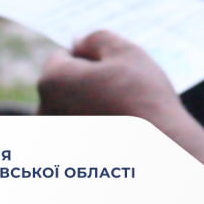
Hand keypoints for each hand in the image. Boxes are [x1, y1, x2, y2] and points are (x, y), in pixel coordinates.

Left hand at [38, 32, 203, 179]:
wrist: (161, 153)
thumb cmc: (144, 100)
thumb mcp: (126, 53)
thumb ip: (96, 38)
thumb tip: (78, 44)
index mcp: (52, 81)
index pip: (61, 57)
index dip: (90, 59)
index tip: (115, 74)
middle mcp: (42, 113)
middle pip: (62, 88)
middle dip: (85, 87)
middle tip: (121, 97)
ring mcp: (52, 142)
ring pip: (69, 114)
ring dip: (87, 112)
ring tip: (120, 121)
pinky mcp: (63, 164)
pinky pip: (75, 138)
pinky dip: (89, 137)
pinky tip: (114, 141)